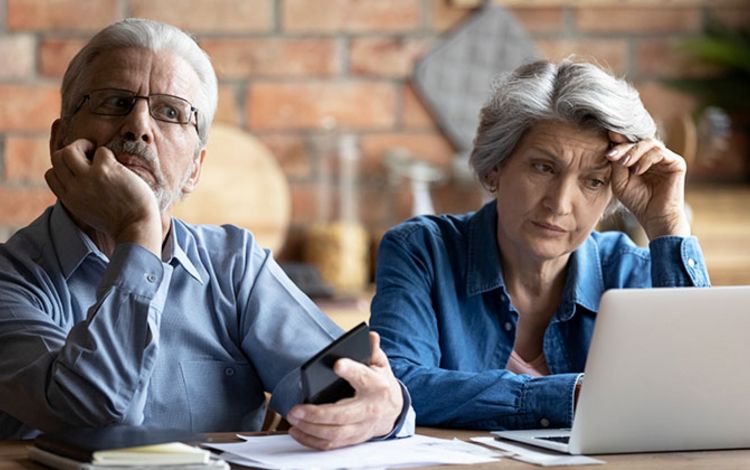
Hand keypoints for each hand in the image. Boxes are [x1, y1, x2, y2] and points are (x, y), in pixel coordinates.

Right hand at [45, 139, 161, 253]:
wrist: (136, 228)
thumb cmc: (120, 221)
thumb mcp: (89, 212)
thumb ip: (80, 196)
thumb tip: (82, 180)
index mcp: (69, 199)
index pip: (51, 174)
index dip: (63, 167)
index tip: (80, 168)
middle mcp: (74, 188)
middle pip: (58, 157)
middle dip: (73, 150)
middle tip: (90, 155)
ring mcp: (88, 178)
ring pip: (70, 150)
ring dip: (84, 145)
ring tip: (99, 154)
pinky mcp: (105, 170)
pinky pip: (102, 151)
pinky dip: (109, 156)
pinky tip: (119, 167)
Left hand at [286, 332, 402, 449]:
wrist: (393, 410)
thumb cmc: (380, 383)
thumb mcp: (380, 364)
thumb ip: (373, 350)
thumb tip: (370, 336)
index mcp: (377, 386)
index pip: (364, 378)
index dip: (351, 371)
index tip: (337, 364)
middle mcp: (369, 409)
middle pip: (343, 415)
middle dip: (317, 414)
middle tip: (296, 409)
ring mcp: (361, 428)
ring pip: (335, 434)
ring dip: (311, 429)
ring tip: (293, 418)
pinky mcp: (352, 439)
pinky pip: (331, 445)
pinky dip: (311, 441)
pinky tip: (297, 431)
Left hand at [606, 132, 690, 238]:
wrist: (654, 217)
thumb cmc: (637, 201)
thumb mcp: (620, 182)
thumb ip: (617, 165)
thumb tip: (613, 146)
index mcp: (640, 158)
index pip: (629, 143)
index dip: (618, 140)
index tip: (607, 139)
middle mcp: (653, 155)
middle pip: (638, 140)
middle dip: (623, 146)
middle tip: (611, 154)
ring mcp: (665, 158)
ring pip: (649, 143)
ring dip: (634, 152)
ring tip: (625, 164)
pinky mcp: (676, 162)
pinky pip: (660, 152)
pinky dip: (646, 159)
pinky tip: (637, 171)